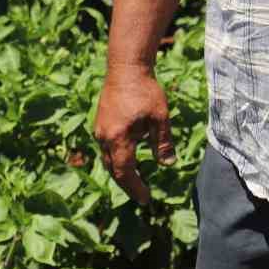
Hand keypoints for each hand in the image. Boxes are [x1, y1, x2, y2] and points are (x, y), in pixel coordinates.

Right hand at [93, 64, 175, 204]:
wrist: (126, 68)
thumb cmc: (145, 91)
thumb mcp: (160, 118)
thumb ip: (162, 143)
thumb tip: (168, 164)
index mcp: (118, 138)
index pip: (124, 172)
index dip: (135, 188)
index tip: (146, 200)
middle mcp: (104, 137)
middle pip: (113, 169)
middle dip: (128, 184)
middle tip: (142, 195)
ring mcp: (100, 130)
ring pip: (108, 159)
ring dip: (121, 172)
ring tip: (137, 181)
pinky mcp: (100, 123)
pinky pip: (107, 148)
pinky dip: (117, 158)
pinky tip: (129, 158)